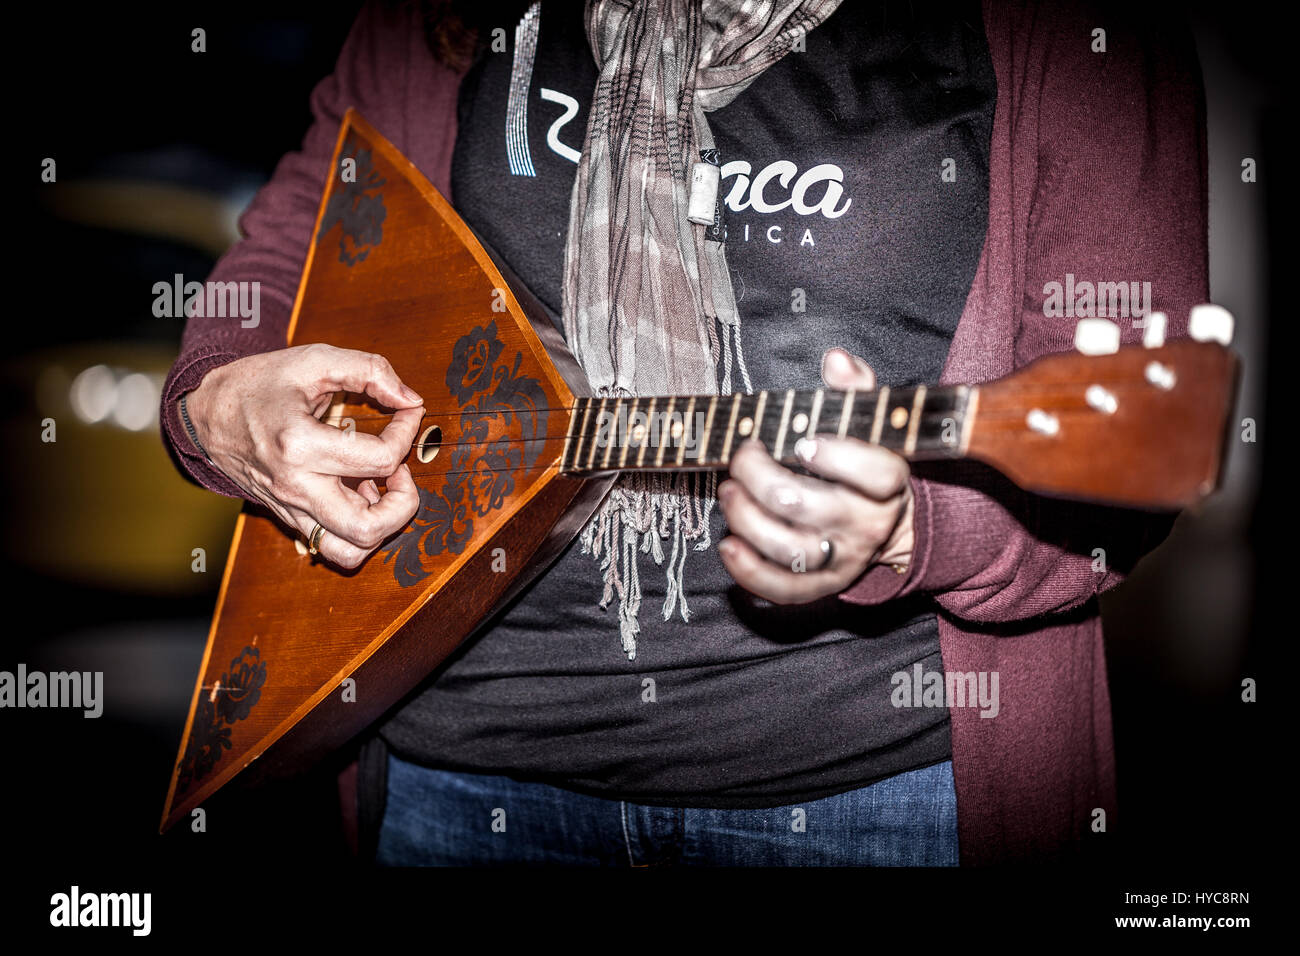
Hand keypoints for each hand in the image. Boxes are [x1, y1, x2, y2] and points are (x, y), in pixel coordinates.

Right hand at [180, 343, 424, 568]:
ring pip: (350, 552)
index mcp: (299, 445)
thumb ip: (370, 370)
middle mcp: (295, 487)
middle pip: (368, 527)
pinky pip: (333, 548)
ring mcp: (291, 509)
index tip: (408, 413)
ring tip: (380, 488)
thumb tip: (411, 400)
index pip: (380, 459)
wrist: (207, 415)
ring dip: (382, 527)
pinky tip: (359, 494)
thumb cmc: (259, 385)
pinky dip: (359, 531)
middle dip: (404, 502)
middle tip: (401, 469)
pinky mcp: (290, 519)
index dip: (408, 434)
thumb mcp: (314, 360)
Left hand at [717, 348, 913, 603]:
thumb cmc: (866, 461)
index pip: (878, 475)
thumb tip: (836, 359)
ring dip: (748, 520)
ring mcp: (844, 558)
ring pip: (792, 550)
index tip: (802, 442)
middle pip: (814, 508)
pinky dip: (750, 573)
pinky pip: (786, 591)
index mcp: (888, 481)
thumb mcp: (870, 423)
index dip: (841, 458)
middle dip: (763, 479)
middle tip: (741, 458)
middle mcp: (868, 524)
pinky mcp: (823, 586)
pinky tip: (728, 545)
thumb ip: (855, 389)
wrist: (889, 523)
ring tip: (728, 491)